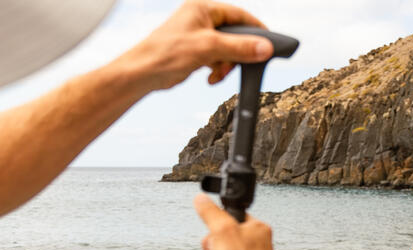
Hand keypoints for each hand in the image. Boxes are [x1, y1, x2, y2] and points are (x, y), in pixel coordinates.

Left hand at [120, 0, 273, 89]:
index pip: (239, 14)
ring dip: (226, 65)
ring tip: (216, 73)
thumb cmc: (166, 53)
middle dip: (236, 54)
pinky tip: (210, 76)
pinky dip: (217, 69)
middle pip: (234, 35)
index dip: (256, 29)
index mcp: (203, 8)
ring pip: (226, 49)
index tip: (269, 44)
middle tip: (236, 65)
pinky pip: (216, 58)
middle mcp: (200, 19)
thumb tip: (266, 48)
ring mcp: (197, 35)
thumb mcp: (210, 49)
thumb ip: (240, 48)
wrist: (143, 73)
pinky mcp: (194, 51)